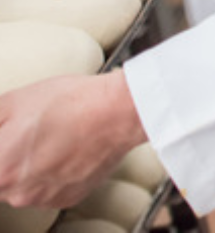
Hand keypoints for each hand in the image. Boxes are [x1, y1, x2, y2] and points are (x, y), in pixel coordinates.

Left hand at [0, 72, 146, 209]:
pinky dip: (54, 173)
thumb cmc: (71, 103)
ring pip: (24, 185)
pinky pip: (49, 188)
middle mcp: (18, 193)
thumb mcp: (15, 100)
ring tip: (53, 136)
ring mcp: (44, 199)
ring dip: (30, 166)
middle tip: (29, 132)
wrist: (118, 111)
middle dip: (9, 157)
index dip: (2, 146)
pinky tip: (67, 148)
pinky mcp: (68, 198)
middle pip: (2, 177)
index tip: (10, 137)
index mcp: (0, 169)